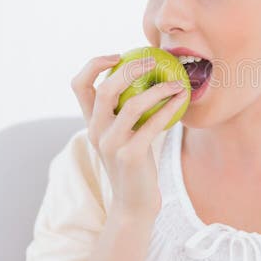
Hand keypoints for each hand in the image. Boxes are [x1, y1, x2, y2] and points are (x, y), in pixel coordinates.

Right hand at [70, 54, 187, 215]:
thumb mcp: (122, 136)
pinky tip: (181, 98)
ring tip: (177, 82)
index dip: (94, 65)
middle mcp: (96, 131)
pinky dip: (168, 106)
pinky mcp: (130, 155)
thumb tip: (146, 76)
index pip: (79, 85)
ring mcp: (112, 144)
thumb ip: (124, 112)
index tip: (118, 56)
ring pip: (132, 105)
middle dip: (130, 69)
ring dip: (158, 88)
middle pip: (105, 89)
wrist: (134, 204)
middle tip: (153, 61)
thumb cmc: (135, 164)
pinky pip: (153, 123)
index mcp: (91, 123)